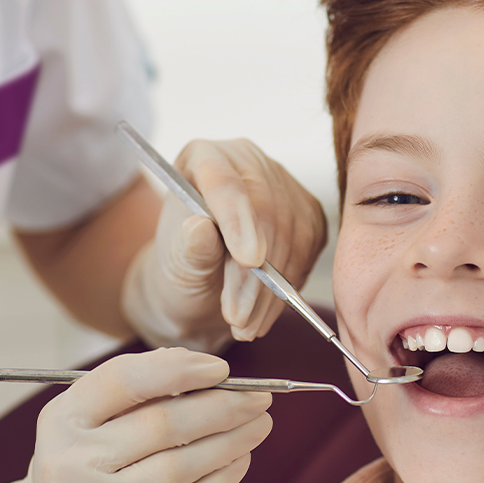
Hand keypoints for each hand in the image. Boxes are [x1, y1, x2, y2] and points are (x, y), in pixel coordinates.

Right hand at [0, 348, 272, 482]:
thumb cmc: (87, 452)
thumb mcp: (91, 411)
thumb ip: (139, 383)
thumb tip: (208, 370)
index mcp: (64, 419)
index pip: (124, 381)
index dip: (179, 370)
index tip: (221, 368)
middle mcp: (73, 463)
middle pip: (161, 424)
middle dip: (222, 407)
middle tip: (259, 398)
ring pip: (180, 466)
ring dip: (231, 442)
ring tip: (257, 425)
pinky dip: (221, 480)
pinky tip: (239, 460)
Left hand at [122, 139, 326, 348]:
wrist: (203, 286)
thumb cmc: (182, 269)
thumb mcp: (175, 266)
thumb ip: (188, 248)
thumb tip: (199, 229)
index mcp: (204, 158)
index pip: (225, 183)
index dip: (238, 220)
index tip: (248, 260)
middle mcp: (248, 163)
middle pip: (266, 211)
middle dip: (256, 273)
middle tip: (238, 318)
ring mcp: (282, 186)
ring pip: (292, 234)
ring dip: (273, 289)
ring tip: (246, 324)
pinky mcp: (307, 214)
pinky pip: (309, 248)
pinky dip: (290, 286)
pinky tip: (267, 308)